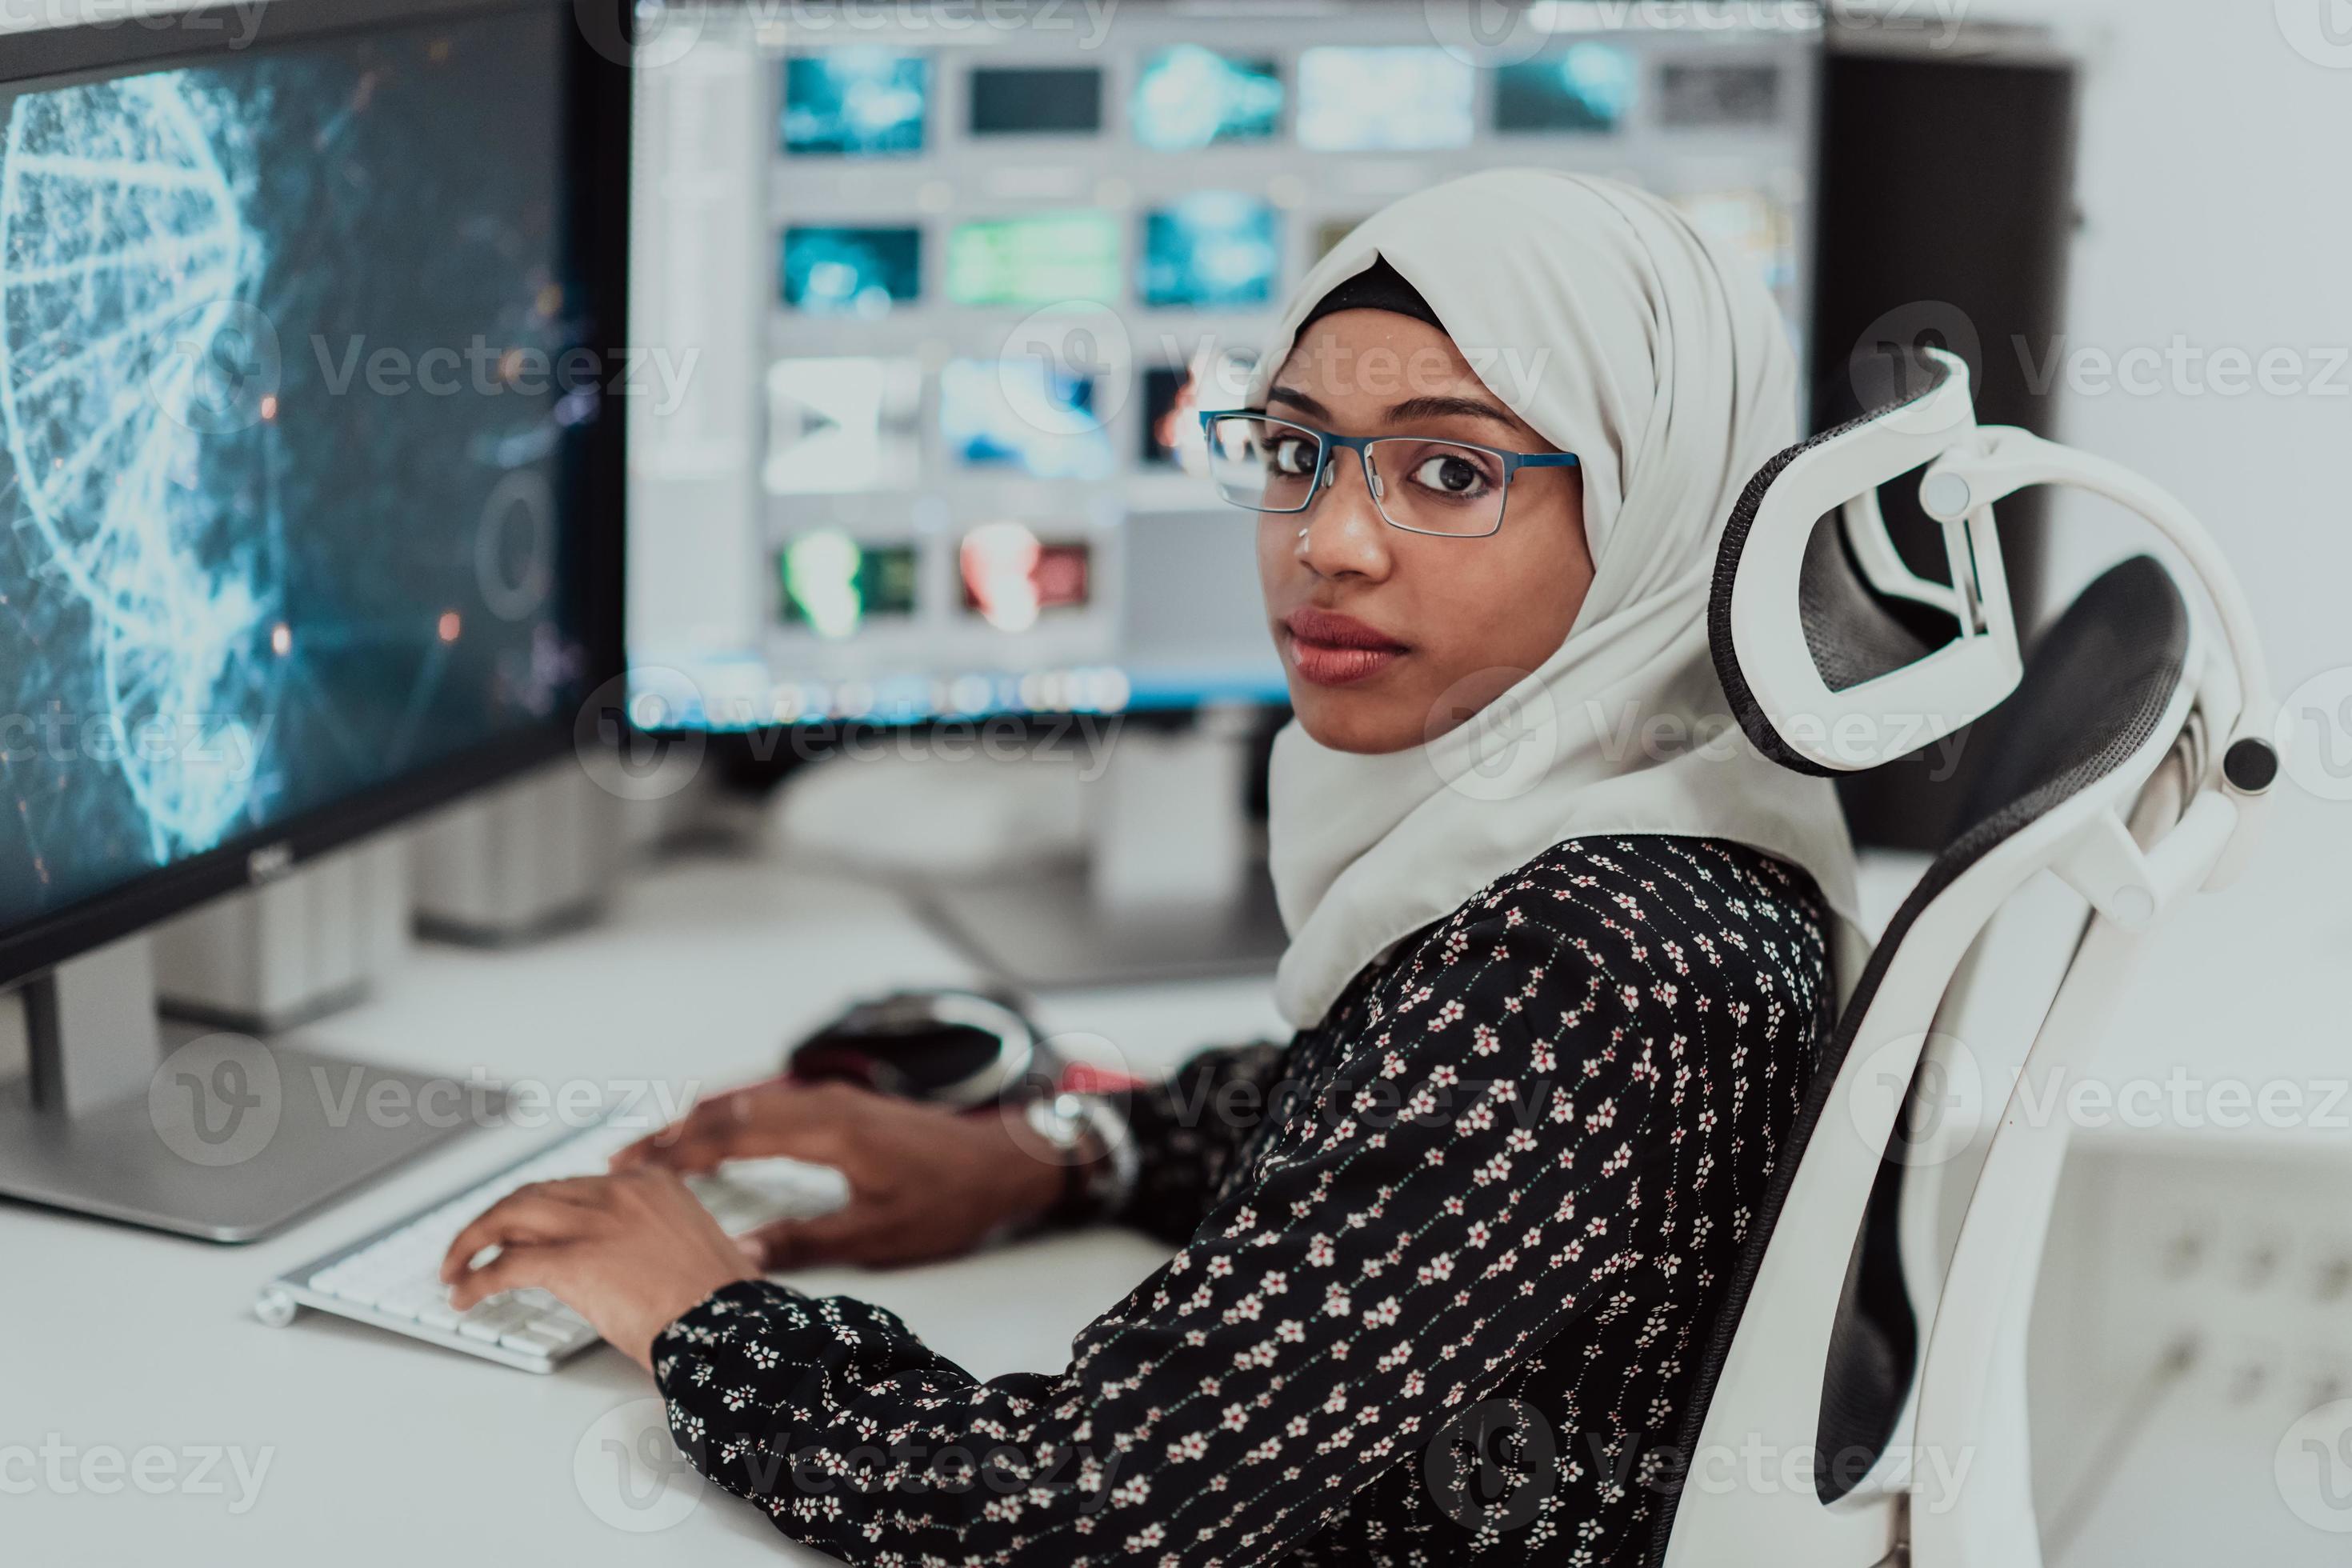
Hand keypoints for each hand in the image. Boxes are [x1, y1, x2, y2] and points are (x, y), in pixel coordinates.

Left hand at [437, 1168, 756, 1372]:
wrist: (730, 1325)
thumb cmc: (718, 1302)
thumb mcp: (688, 1247)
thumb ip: (649, 1238)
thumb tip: (618, 1261)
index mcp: (648, 1184)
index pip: (572, 1186)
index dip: (536, 1210)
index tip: (518, 1229)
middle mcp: (617, 1192)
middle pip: (533, 1194)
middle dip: (494, 1220)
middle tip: (471, 1247)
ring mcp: (594, 1223)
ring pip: (509, 1216)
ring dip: (471, 1242)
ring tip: (453, 1270)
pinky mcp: (574, 1261)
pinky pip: (507, 1265)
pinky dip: (477, 1279)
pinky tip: (465, 1295)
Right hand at [610, 1079, 1069, 1270]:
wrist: (1005, 1162)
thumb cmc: (951, 1198)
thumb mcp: (878, 1235)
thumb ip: (806, 1242)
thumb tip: (741, 1258)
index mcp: (828, 1131)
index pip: (733, 1133)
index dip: (677, 1151)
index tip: (632, 1167)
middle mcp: (825, 1104)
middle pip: (731, 1111)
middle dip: (672, 1134)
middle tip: (621, 1158)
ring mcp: (835, 1100)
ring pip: (749, 1104)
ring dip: (699, 1124)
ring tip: (653, 1148)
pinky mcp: (845, 1106)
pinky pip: (772, 1105)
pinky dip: (732, 1119)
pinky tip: (716, 1137)